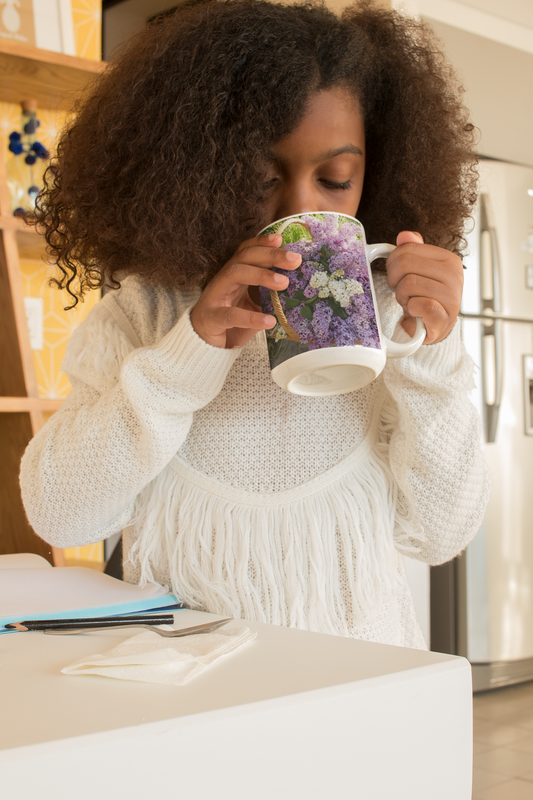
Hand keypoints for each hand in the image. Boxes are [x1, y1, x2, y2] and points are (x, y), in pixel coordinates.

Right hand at [190, 234, 300, 348]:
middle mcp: (223, 280)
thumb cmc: (231, 324)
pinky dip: (250, 318)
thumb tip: (298, 293)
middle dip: (270, 255)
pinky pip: (230, 315)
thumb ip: (268, 298)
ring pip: (234, 274)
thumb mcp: (253, 307)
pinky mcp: (211, 318)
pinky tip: (269, 321)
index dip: (262, 242)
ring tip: (284, 283)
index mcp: (234, 275)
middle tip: (295, 260)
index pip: (246, 251)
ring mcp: (215, 297)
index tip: (281, 239)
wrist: (205, 346)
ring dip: (261, 275)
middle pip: (244, 257)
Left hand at [385, 231, 462, 344]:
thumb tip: (405, 235)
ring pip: (408, 284)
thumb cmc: (424, 298)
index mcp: (449, 259)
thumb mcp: (417, 271)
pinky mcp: (444, 316)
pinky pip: (418, 304)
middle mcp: (454, 275)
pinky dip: (410, 308)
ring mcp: (452, 296)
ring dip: (402, 296)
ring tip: (410, 301)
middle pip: (405, 263)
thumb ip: (413, 251)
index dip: (392, 262)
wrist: (432, 328)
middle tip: (402, 290)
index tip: (396, 275)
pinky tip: (416, 311)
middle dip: (395, 279)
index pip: (407, 249)